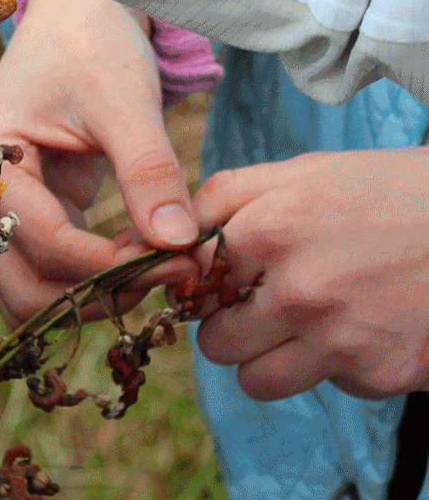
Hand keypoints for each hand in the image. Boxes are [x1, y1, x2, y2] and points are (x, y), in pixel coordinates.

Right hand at [0, 0, 197, 325]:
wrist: (84, 6)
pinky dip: (94, 277)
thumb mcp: (125, 100)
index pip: (40, 240)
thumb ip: (149, 172)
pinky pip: (55, 264)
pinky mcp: (40, 206)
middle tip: (167, 279)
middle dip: (92, 294)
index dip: (105, 264)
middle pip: (20, 282)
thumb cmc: (95, 40)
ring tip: (157, 274)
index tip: (176, 263)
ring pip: (32, 285)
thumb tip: (179, 245)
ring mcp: (10, 203)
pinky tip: (145, 261)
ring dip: (90, 296)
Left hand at [194, 148, 428, 400]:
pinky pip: (326, 386)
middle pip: (215, 343)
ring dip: (270, 359)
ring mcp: (339, 339)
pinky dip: (337, 364)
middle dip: (231, 326)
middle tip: (263, 304)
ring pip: (256, 381)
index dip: (199, 284)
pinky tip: (366, 324)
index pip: (190, 281)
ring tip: (305, 323)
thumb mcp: (306, 171)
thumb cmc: (393, 191)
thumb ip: (225, 197)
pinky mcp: (379, 374)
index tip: (220, 280)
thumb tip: (164, 233)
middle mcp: (298, 289)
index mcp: (270, 229)